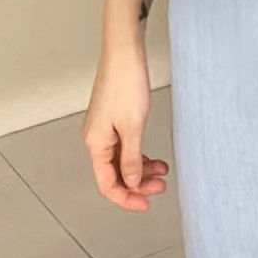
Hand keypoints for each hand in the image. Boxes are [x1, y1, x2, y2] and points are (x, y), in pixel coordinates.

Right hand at [82, 43, 169, 211]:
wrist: (125, 53)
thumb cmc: (126, 84)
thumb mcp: (133, 128)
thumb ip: (132, 159)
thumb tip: (131, 182)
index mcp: (95, 144)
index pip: (107, 184)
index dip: (126, 198)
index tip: (146, 204)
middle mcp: (96, 138)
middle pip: (114, 174)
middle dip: (138, 184)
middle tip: (160, 188)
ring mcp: (104, 128)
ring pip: (122, 160)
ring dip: (141, 169)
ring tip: (162, 172)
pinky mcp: (113, 118)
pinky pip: (125, 145)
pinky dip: (140, 153)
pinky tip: (155, 157)